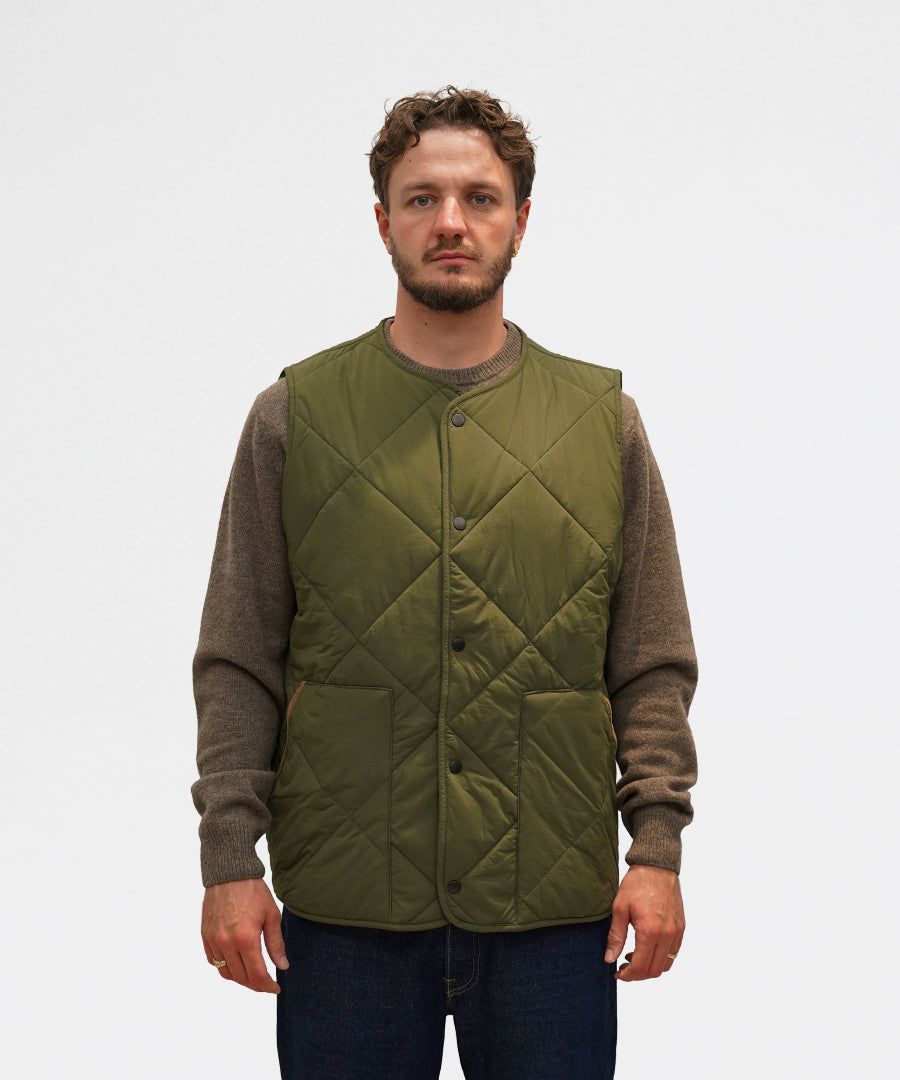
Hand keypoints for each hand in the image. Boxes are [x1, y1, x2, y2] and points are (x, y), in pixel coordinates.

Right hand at [201, 878, 288, 992]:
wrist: (229, 873)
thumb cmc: (252, 890)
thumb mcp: (271, 915)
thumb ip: (276, 944)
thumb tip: (282, 966)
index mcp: (246, 938)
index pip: (257, 974)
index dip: (267, 986)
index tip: (275, 988)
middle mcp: (226, 943)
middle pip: (241, 977)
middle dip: (255, 985)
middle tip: (266, 984)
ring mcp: (213, 940)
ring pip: (225, 972)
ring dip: (239, 978)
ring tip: (252, 976)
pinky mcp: (205, 936)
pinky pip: (213, 961)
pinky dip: (224, 967)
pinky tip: (235, 963)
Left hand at [604, 865, 684, 980]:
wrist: (657, 865)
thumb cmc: (637, 883)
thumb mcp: (619, 908)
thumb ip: (616, 936)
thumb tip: (610, 959)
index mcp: (650, 931)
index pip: (640, 967)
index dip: (628, 975)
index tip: (618, 972)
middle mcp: (667, 935)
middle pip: (655, 970)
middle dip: (638, 974)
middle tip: (624, 966)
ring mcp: (676, 932)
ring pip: (667, 964)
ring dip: (650, 967)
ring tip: (634, 956)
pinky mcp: (681, 927)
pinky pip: (674, 952)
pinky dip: (662, 957)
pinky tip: (648, 947)